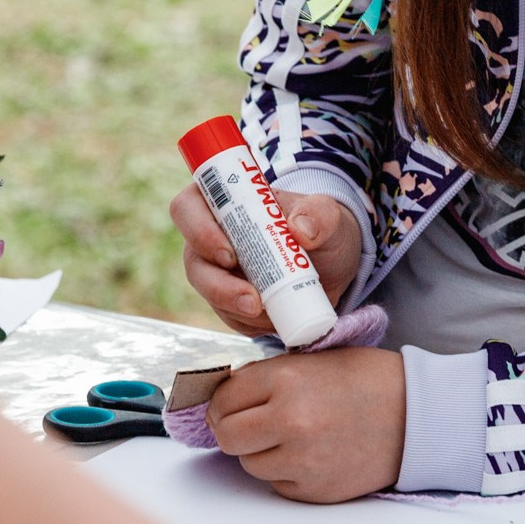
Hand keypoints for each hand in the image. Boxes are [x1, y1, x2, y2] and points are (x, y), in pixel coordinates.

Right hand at [171, 182, 361, 338]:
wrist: (335, 266)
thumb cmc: (323, 230)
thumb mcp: (330, 217)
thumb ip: (320, 214)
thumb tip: (300, 229)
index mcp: (226, 200)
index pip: (189, 206)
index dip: (198, 230)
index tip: (229, 253)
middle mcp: (212, 235)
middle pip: (193, 260)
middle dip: (218, 285)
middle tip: (253, 300)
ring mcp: (217, 271)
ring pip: (208, 293)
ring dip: (238, 308)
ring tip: (272, 313)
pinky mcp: (229, 301)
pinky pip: (229, 317)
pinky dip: (251, 323)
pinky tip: (275, 320)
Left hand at [208, 347, 404, 501]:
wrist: (415, 415)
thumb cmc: (366, 381)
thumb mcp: (313, 362)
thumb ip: (269, 377)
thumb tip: (226, 397)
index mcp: (287, 380)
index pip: (224, 399)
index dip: (223, 403)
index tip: (229, 405)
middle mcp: (289, 420)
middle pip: (227, 436)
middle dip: (232, 429)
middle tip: (249, 424)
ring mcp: (302, 460)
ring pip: (248, 464)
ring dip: (259, 452)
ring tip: (288, 437)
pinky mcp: (314, 489)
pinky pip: (277, 484)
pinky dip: (285, 472)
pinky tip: (309, 454)